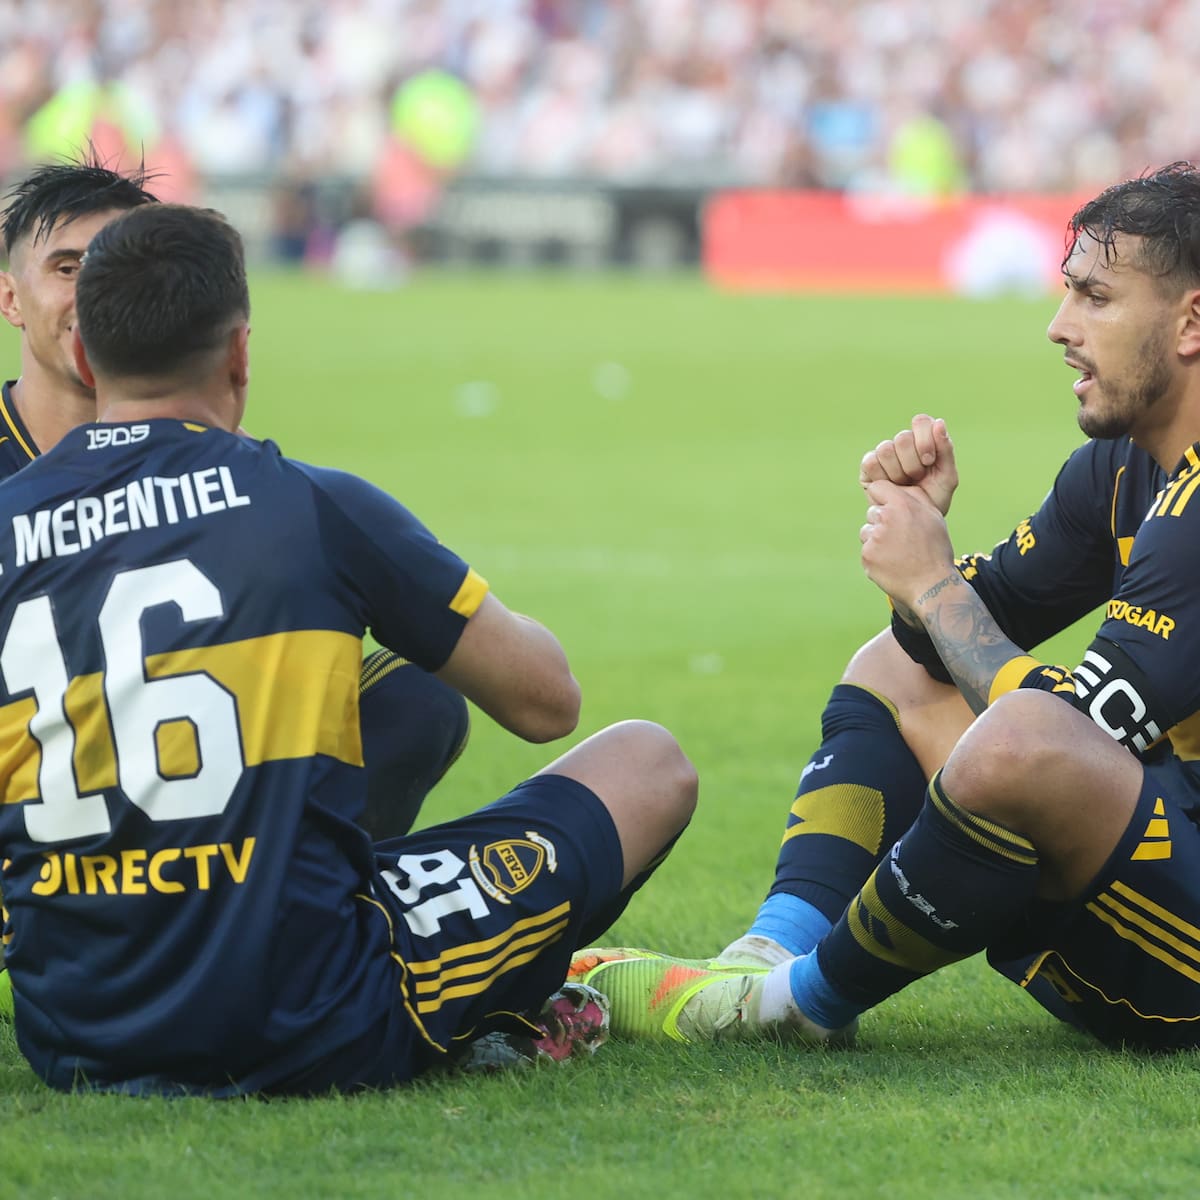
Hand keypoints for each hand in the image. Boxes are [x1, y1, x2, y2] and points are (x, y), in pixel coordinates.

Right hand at [859, 414, 957, 515]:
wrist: (914, 522)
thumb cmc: (933, 499)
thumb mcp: (947, 476)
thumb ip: (946, 449)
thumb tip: (939, 422)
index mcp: (923, 440)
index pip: (920, 421)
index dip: (924, 440)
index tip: (929, 461)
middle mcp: (902, 444)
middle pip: (902, 437)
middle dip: (913, 463)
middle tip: (917, 479)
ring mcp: (884, 455)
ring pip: (885, 449)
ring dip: (898, 472)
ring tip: (903, 485)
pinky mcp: (868, 467)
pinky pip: (871, 462)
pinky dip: (882, 476)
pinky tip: (889, 487)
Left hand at [860, 478, 956, 610]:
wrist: (932, 584)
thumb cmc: (935, 549)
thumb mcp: (932, 517)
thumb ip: (914, 498)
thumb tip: (899, 486)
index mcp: (902, 504)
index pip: (877, 487)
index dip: (882, 497)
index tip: (889, 507)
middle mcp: (885, 518)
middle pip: (872, 512)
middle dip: (882, 523)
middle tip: (901, 539)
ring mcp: (874, 538)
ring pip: (867, 532)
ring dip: (877, 540)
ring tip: (898, 552)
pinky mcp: (867, 556)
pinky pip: (866, 551)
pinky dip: (875, 557)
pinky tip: (892, 563)